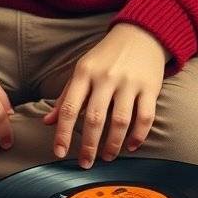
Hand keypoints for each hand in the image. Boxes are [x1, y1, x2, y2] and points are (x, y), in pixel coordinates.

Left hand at [42, 24, 168, 167]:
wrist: (140, 34)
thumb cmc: (106, 56)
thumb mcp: (82, 69)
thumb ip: (65, 96)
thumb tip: (47, 122)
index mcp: (84, 73)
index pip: (70, 107)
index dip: (63, 133)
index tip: (59, 152)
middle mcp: (106, 77)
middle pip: (95, 118)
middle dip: (89, 146)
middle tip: (85, 163)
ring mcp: (129, 82)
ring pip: (120, 121)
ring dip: (113, 144)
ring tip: (107, 157)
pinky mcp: (150, 87)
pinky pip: (145, 117)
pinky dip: (138, 135)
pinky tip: (130, 146)